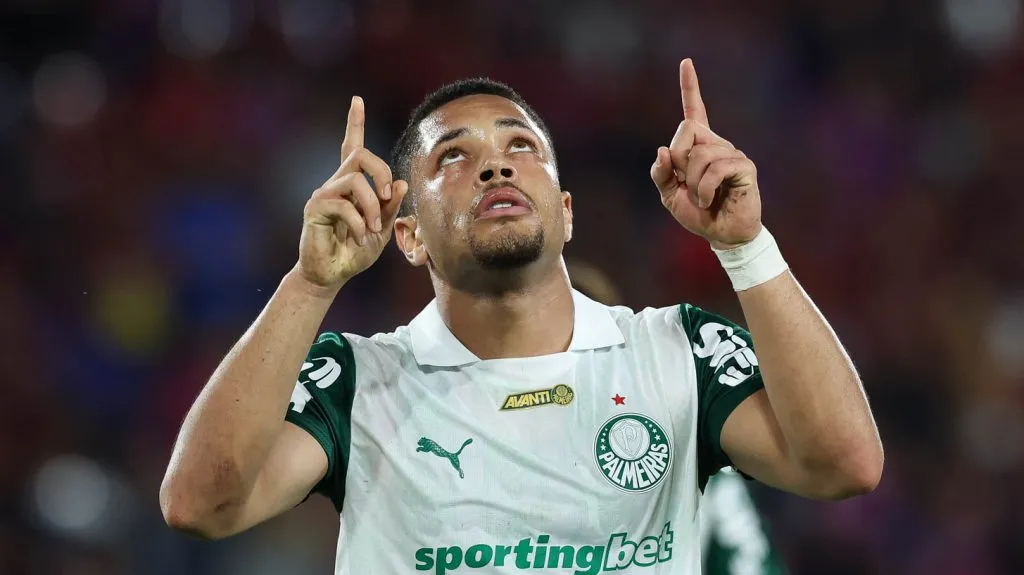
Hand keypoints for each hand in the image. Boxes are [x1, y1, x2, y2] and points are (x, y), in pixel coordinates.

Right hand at [297, 96, 407, 288]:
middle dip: (381, 172)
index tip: (356, 100)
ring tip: (372, 229)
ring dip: (372, 206)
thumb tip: (399, 183)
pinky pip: (343, 204)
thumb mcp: (382, 230)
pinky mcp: (314, 208)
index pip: (353, 147)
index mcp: (352, 185)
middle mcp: (336, 183)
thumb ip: (391, 208)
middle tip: (387, 198)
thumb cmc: (355, 252)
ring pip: (355, 180)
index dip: (355, 123)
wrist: (331, 274)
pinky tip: (359, 236)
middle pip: (360, 155)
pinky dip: (358, 222)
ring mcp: (323, 194)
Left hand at [650, 59, 761, 249]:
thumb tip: (662, 150)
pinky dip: (705, 189)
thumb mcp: (669, 195)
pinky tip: (709, 200)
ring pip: (698, 153)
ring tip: (701, 197)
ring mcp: (732, 153)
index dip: (690, 87)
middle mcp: (717, 144)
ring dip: (692, 182)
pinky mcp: (744, 167)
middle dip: (678, 160)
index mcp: (699, 146)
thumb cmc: (698, 213)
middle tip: (686, 184)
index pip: (694, 111)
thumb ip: (660, 173)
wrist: (722, 235)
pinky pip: (715, 168)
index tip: (686, 62)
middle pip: (686, 130)